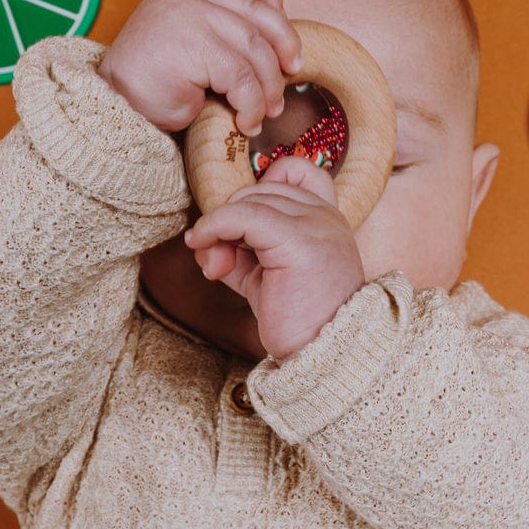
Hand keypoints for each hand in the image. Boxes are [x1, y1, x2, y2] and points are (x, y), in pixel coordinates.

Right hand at [97, 0, 302, 137]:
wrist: (113, 104)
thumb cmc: (151, 82)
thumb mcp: (188, 41)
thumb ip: (220, 30)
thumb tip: (278, 54)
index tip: (284, 31)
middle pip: (260, 15)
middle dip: (283, 49)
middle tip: (290, 78)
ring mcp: (193, 15)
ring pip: (255, 51)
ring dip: (268, 88)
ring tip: (265, 113)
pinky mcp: (197, 46)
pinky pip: (242, 78)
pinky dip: (251, 105)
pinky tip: (246, 122)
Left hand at [183, 154, 365, 361]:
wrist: (325, 357)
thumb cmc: (298, 323)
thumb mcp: (263, 278)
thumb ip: (238, 252)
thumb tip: (201, 239)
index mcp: (327, 220)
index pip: (295, 171)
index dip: (260, 186)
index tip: (240, 224)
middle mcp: (326, 216)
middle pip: (261, 188)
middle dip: (229, 217)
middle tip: (216, 259)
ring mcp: (316, 224)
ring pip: (248, 200)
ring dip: (218, 228)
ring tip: (214, 265)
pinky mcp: (297, 240)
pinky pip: (242, 216)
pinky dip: (214, 228)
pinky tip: (204, 250)